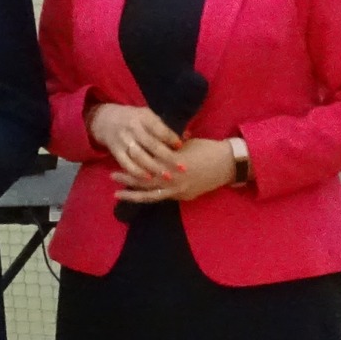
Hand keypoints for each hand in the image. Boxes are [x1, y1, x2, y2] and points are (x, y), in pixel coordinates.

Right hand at [87, 103, 183, 185]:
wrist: (106, 120)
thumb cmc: (135, 119)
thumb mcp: (148, 116)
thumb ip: (164, 128)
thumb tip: (186, 136)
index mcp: (143, 117)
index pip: (159, 129)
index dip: (170, 138)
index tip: (181, 146)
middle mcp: (133, 128)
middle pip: (151, 144)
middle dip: (167, 157)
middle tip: (182, 168)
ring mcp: (123, 140)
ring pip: (139, 156)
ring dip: (154, 168)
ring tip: (167, 177)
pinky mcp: (116, 151)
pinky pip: (126, 163)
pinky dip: (136, 172)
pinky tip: (148, 178)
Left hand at [113, 138, 237, 204]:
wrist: (228, 164)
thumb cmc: (207, 148)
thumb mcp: (185, 143)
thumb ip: (168, 146)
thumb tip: (152, 141)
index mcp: (173, 162)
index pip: (147, 163)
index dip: (132, 161)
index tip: (120, 157)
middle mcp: (174, 179)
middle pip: (145, 181)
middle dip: (128, 179)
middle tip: (112, 176)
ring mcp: (179, 190)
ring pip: (151, 195)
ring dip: (134, 194)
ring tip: (118, 194)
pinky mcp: (183, 196)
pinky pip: (162, 198)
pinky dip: (149, 197)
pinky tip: (139, 196)